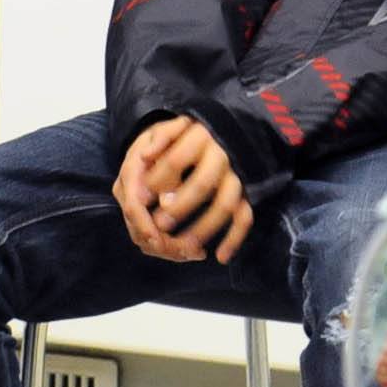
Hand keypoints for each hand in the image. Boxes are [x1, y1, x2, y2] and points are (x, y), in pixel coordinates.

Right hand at [113, 117, 189, 259]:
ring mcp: (135, 204)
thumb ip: (163, 154)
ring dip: (170, 251)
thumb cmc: (170, 135)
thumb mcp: (168, 134)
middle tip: (192, 250)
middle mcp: (128, 192)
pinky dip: (172, 248)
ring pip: (145, 240)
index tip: (163, 239)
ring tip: (196, 252)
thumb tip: (159, 189)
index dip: (146, 226)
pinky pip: (153, 239)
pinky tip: (194, 250)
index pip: (133, 207)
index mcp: (131, 172)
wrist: (161, 136)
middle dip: (163, 245)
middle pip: (138, 231)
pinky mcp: (144, 214)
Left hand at [136, 118, 255, 264]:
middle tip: (159, 224)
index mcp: (201, 136)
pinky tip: (221, 257)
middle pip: (202, 185)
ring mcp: (237, 175)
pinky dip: (235, 238)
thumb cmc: (189, 133)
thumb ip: (158, 143)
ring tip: (185, 247)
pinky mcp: (248, 191)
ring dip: (204, 228)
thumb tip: (143, 157)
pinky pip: (245, 217)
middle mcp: (223, 156)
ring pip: (225, 205)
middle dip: (179, 208)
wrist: (225, 129)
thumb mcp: (172, 128)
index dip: (157, 181)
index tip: (138, 199)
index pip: (176, 160)